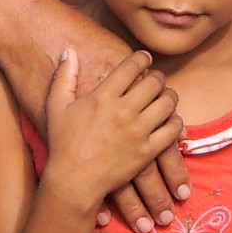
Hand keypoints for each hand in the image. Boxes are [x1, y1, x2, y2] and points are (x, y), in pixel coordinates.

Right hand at [31, 35, 185, 229]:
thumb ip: (63, 76)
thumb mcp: (56, 107)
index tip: (145, 58)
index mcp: (103, 96)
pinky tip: (171, 120)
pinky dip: (175, 121)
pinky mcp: (148, 150)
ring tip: (166, 96)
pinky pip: (173, 129)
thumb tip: (68, 51)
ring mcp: (138, 131)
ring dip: (169, 96)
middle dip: (158, 77)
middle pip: (154, 82)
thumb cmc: (63, 143)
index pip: (131, 67)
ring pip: (167, 103)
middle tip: (157, 79)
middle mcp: (123, 110)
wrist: (74, 180)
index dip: (142, 58)